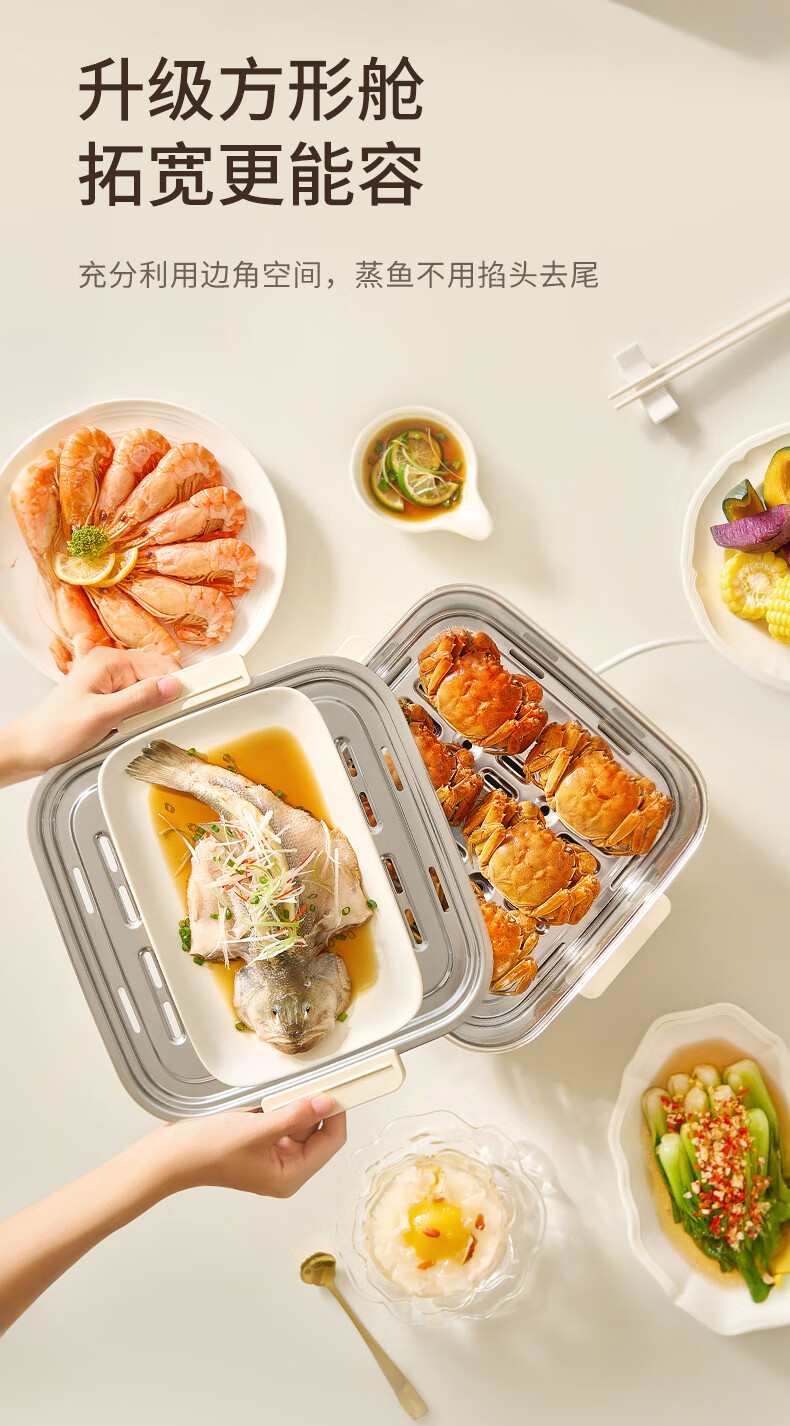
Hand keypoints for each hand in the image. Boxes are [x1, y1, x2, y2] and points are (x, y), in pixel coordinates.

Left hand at [3, 647, 180, 780]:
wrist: (29, 749)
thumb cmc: (55, 731)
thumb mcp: (103, 716)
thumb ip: (140, 699)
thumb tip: (172, 685)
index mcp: (109, 661)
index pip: (160, 664)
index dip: (178, 684)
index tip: (193, 701)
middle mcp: (110, 666)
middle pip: (157, 677)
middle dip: (162, 700)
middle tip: (156, 721)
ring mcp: (108, 681)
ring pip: (148, 692)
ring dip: (149, 711)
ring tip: (133, 727)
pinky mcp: (108, 697)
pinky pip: (136, 702)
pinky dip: (139, 717)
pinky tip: (128, 728)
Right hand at [153, 1096, 346, 1198]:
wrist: (171, 1154)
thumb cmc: (207, 1152)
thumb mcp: (257, 1131)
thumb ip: (294, 1116)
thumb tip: (325, 1102)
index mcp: (290, 1175)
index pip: (331, 1142)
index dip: (336, 1113)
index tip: (340, 1087)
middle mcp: (285, 1167)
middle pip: (318, 1130)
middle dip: (312, 1106)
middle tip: (307, 1083)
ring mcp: (272, 1153)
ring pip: (299, 1120)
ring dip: (292, 1104)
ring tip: (273, 1099)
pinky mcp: (260, 1140)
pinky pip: (281, 1118)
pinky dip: (277, 1105)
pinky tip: (263, 1102)